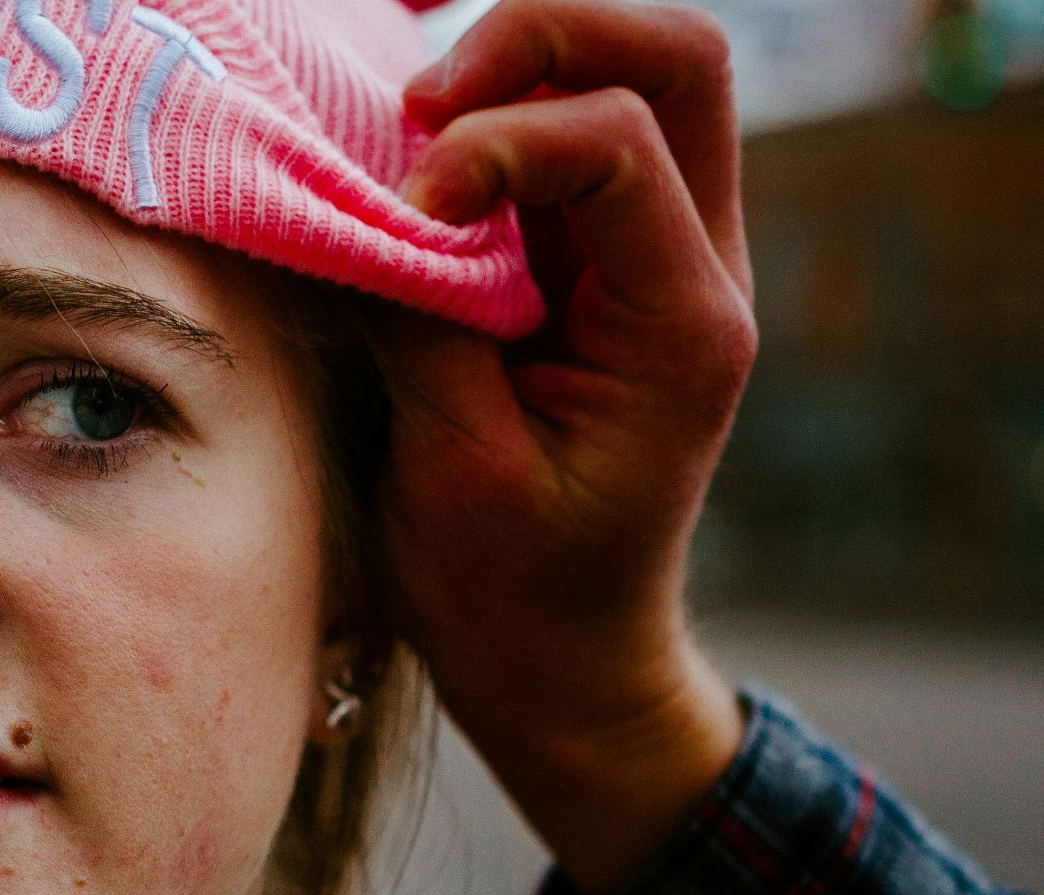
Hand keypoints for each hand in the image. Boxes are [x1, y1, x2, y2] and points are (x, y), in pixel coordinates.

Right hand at [385, 0, 755, 893]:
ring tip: (416, 131)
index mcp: (684, 327)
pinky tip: (421, 172)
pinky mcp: (597, 271)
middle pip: (675, 59)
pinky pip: (568, 143)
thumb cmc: (512, 595)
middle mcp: (696, 271)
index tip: (404, 215)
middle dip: (542, 40)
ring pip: (629, 80)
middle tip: (423, 103)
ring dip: (518, 73)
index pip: (620, 142)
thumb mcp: (455, 467)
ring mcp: (653, 262)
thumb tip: (365, 203)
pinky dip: (494, 128)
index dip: (497, 144)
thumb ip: (422, 318)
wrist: (563, 665)